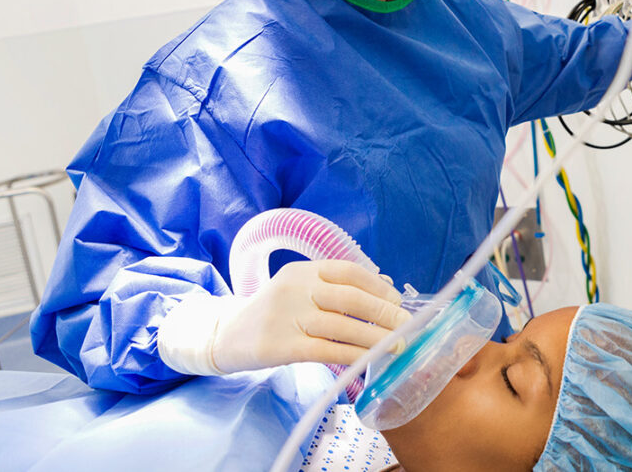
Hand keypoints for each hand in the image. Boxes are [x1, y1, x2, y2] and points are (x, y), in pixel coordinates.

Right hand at [211, 260, 409, 372]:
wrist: (225, 336)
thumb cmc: (274, 314)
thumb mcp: (299, 290)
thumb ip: (336, 288)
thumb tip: (386, 285)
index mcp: (303, 271)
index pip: (348, 271)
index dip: (377, 286)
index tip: (396, 300)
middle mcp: (296, 289)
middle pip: (349, 297)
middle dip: (383, 312)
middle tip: (406, 325)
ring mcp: (287, 317)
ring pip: (341, 326)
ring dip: (374, 337)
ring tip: (396, 346)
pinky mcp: (281, 346)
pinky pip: (326, 350)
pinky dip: (352, 355)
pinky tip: (369, 359)